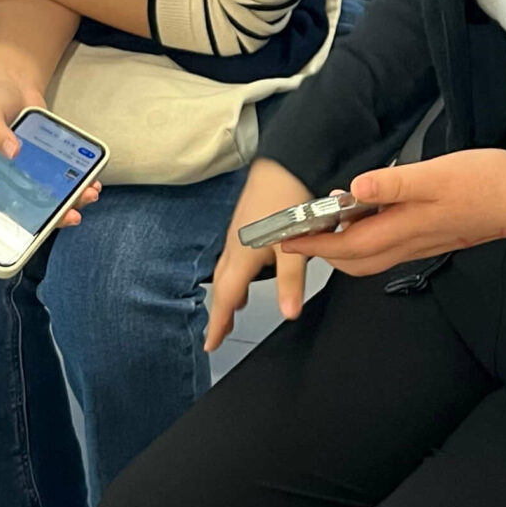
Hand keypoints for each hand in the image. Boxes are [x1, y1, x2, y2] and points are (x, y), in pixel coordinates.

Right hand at [0, 54, 98, 225]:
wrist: (14, 83)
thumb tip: (13, 151)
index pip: (6, 206)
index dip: (23, 221)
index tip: (40, 228)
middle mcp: (14, 176)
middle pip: (35, 204)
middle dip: (57, 212)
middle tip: (75, 213)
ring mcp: (35, 168)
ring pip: (55, 191)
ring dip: (74, 196)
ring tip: (90, 193)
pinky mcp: (52, 157)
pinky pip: (66, 172)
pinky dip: (80, 177)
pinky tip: (92, 177)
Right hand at [205, 159, 314, 349]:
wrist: (284, 163)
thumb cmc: (287, 198)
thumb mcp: (294, 245)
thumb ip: (291, 281)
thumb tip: (288, 313)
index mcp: (243, 256)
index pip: (225, 298)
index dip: (218, 323)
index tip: (211, 344)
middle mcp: (235, 247)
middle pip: (222, 288)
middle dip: (220, 313)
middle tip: (219, 333)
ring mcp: (238, 235)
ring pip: (226, 272)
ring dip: (227, 293)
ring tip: (233, 308)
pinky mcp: (244, 224)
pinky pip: (232, 258)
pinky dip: (233, 274)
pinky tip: (244, 271)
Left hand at [279, 150, 505, 275]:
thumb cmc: (487, 183)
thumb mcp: (437, 173)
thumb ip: (393, 183)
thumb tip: (353, 190)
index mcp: (404, 229)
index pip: (345, 246)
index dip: (311, 244)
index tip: (283, 239)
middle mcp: (409, 244)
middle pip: (353, 261)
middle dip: (321, 252)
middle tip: (297, 233)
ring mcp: (422, 244)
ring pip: (370, 258)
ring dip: (344, 248)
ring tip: (326, 224)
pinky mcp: (433, 238)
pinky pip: (389, 248)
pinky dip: (367, 240)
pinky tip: (369, 216)